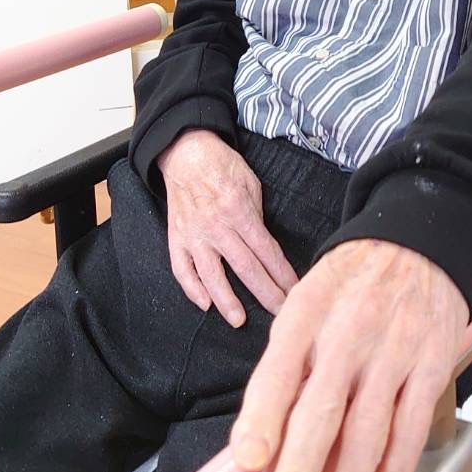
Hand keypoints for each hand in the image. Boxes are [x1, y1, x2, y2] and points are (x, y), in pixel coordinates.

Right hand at [157, 130, 298, 326]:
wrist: (186, 152)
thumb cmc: (222, 165)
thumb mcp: (250, 183)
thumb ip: (257, 215)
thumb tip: (264, 245)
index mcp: (238, 211)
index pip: (265, 251)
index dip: (282, 273)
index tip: (294, 290)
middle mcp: (215, 226)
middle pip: (245, 267)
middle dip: (265, 293)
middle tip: (280, 313)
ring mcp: (194, 234)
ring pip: (211, 273)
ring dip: (226, 299)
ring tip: (239, 320)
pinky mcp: (176, 237)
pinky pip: (182, 268)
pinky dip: (192, 288)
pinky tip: (204, 303)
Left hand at [230, 239, 467, 471]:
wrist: (418, 241)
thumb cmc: (352, 282)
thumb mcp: (306, 305)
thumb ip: (283, 367)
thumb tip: (260, 437)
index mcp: (307, 312)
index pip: (278, 373)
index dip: (261, 420)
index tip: (250, 458)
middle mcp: (349, 331)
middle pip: (321, 412)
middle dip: (299, 465)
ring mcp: (394, 349)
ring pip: (368, 430)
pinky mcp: (432, 364)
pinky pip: (411, 427)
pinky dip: (394, 465)